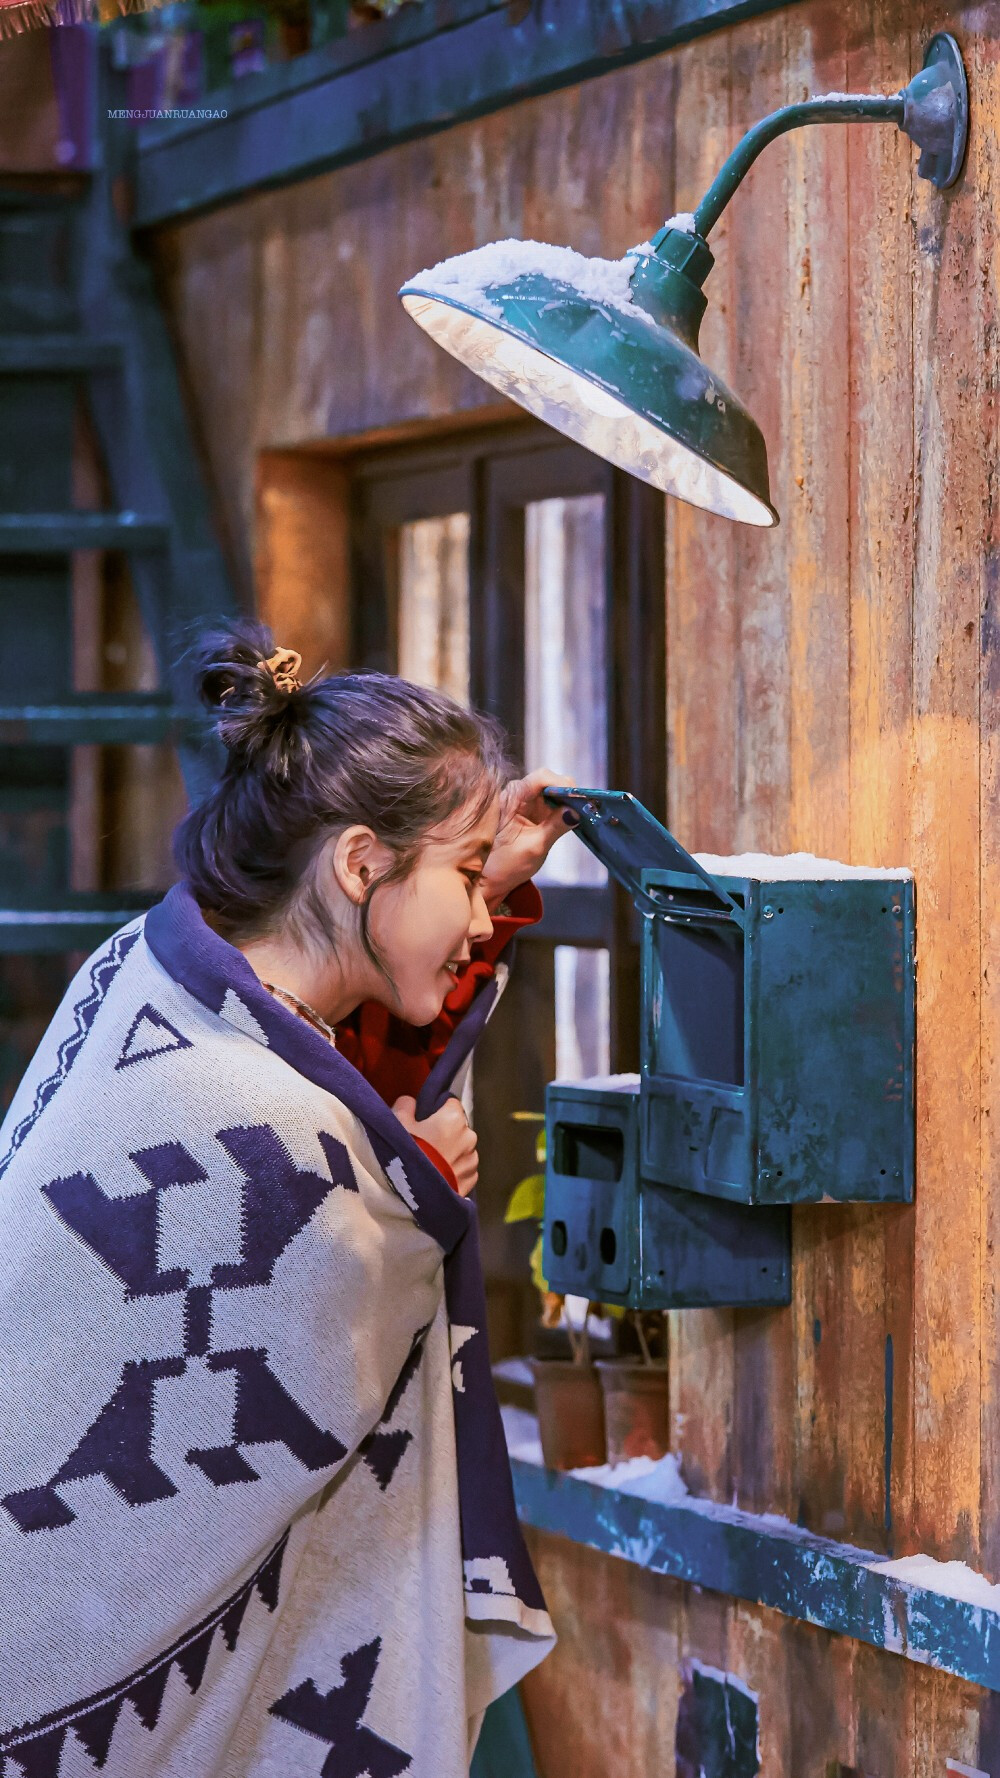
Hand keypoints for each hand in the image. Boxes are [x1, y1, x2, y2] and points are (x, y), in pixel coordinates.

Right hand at [392, 1094, 478, 1196]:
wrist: (410, 1195)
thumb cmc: (405, 1154)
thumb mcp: (397, 1124)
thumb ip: (405, 1106)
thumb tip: (409, 1102)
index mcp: (453, 1118)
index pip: (451, 1104)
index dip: (438, 1110)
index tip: (426, 1119)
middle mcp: (469, 1137)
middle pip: (458, 1128)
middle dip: (446, 1133)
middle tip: (425, 1144)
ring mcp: (472, 1161)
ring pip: (462, 1150)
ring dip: (452, 1153)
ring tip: (431, 1164)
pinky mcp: (471, 1181)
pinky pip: (464, 1170)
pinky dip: (454, 1171)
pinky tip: (438, 1176)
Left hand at [481, 767, 576, 909]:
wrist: (490, 878)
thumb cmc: (505, 865)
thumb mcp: (535, 847)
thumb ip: (556, 826)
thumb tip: (575, 812)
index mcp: (512, 797)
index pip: (542, 778)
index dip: (563, 785)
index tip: (579, 800)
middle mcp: (516, 793)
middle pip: (549, 781)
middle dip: (568, 793)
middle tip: (583, 810)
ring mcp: (523, 800)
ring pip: (552, 790)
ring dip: (566, 801)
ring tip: (578, 816)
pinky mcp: (530, 809)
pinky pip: (550, 801)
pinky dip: (561, 808)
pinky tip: (569, 819)